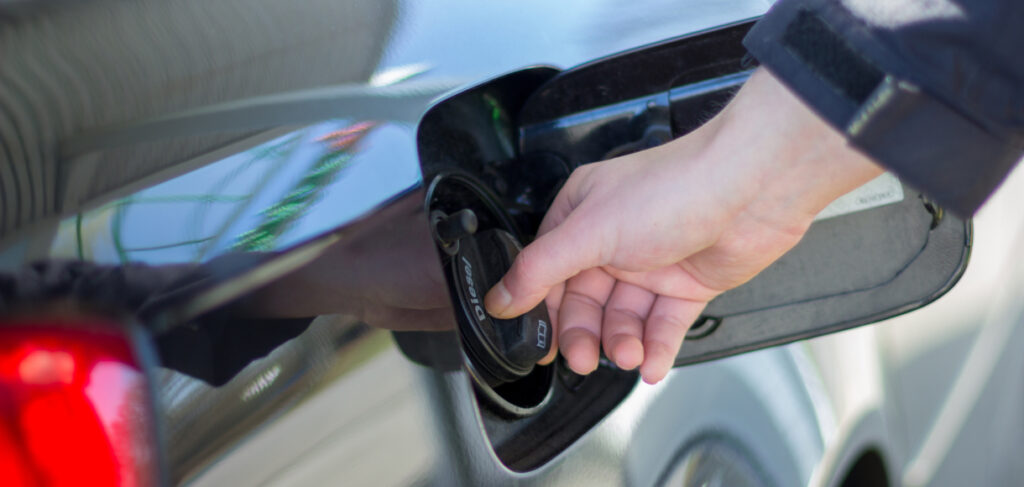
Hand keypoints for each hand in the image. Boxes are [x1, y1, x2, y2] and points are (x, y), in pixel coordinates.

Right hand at [484, 68, 883, 383]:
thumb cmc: (674, 188)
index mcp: (582, 215)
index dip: (541, 310)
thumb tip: (500, 298)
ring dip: (623, 342)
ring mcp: (652, 263)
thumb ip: (539, 270)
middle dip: (584, 333)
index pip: (548, 272)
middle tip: (584, 359)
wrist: (752, 189)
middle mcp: (614, 238)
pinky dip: (657, 347)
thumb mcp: (589, 231)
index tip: (539, 345)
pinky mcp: (687, 284)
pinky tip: (653, 365)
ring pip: (624, 318)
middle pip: (585, 301)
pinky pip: (663, 325)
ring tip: (629, 354)